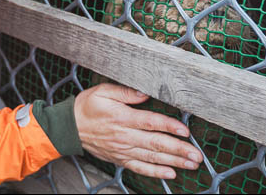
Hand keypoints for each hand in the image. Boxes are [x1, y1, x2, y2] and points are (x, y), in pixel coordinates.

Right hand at [74, 83, 203, 178]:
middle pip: (156, 143)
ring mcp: (123, 149)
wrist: (69, 127)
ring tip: (191, 164)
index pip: (150, 122)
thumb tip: (145, 93)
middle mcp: (125, 136)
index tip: (185, 130)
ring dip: (173, 161)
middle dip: (178, 149)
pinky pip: (140, 167)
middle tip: (196, 154)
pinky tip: (170, 173)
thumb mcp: (103, 91)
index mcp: (122, 117)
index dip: (169, 126)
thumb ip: (125, 92)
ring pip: (152, 157)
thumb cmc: (87, 106)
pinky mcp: (120, 158)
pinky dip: (156, 172)